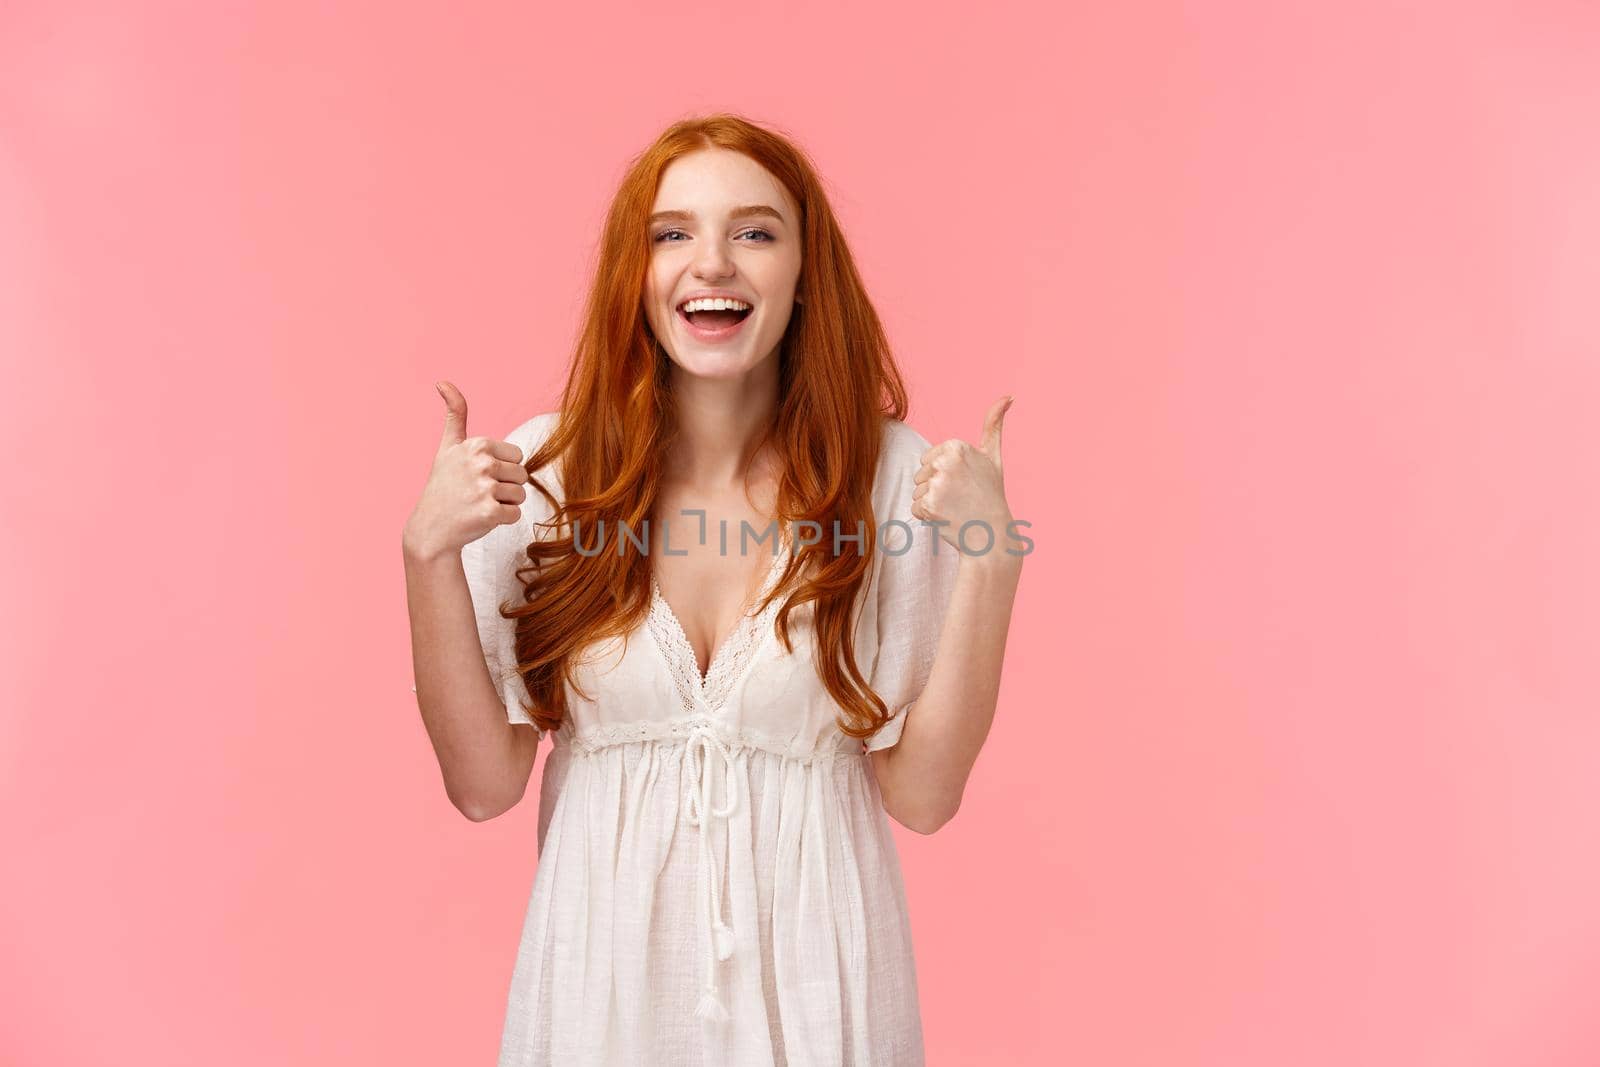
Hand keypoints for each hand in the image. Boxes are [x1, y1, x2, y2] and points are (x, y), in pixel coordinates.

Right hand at [402, 381, 529, 560]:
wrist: (430, 529)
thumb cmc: (443, 487)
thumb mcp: (447, 447)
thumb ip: (455, 415)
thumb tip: (443, 381)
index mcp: (477, 445)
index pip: (517, 456)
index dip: (502, 469)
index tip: (478, 476)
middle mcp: (481, 463)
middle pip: (522, 475)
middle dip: (506, 487)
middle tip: (478, 494)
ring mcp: (485, 488)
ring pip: (521, 495)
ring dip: (505, 504)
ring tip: (479, 505)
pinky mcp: (489, 512)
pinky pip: (516, 514)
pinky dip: (503, 520)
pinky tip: (480, 519)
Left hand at [910, 395, 1016, 557]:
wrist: (992, 535)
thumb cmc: (991, 495)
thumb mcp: (992, 456)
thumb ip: (994, 424)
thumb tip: (1009, 396)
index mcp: (957, 446)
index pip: (930, 460)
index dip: (945, 474)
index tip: (966, 482)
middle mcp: (945, 461)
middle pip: (921, 475)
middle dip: (936, 488)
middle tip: (961, 498)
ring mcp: (937, 484)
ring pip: (917, 492)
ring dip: (932, 503)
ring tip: (955, 508)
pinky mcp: (928, 505)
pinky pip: (915, 508)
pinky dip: (928, 517)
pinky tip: (948, 519)